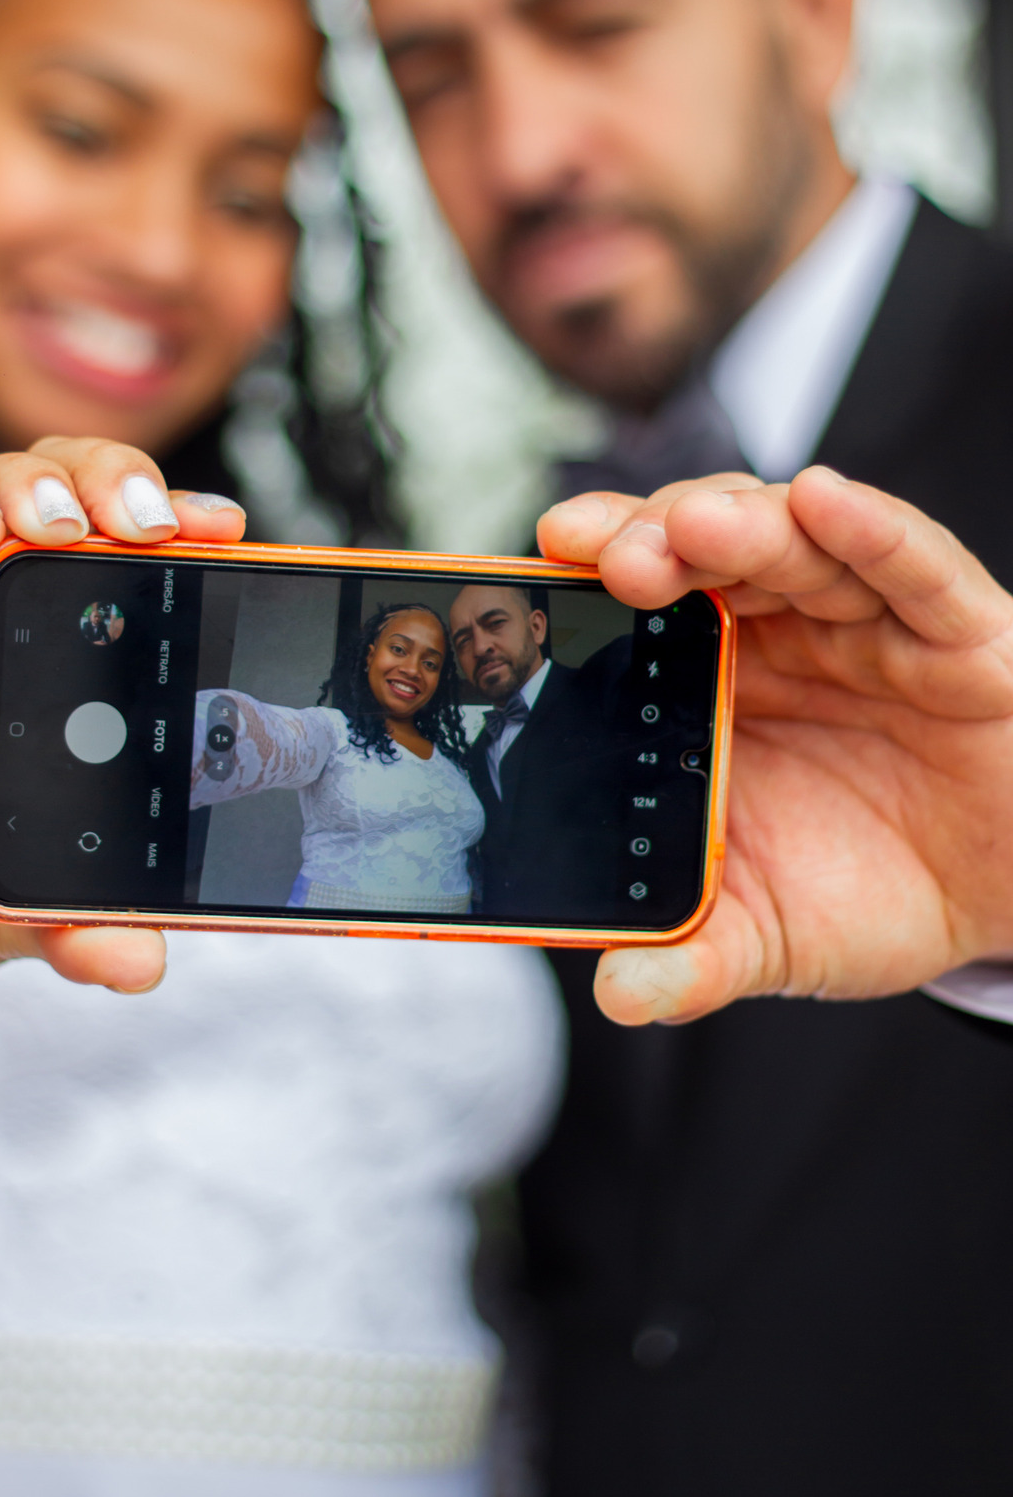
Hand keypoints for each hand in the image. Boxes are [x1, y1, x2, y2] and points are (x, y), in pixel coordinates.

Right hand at [0, 439, 246, 993]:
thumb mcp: (19, 911)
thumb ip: (77, 929)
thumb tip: (138, 966)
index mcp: (71, 668)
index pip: (129, 561)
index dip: (176, 527)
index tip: (225, 530)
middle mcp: (5, 626)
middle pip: (66, 499)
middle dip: (116, 482)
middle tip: (154, 520)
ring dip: (36, 490)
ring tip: (71, 524)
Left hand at [538, 467, 1012, 1025]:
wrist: (1007, 901)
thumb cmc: (876, 888)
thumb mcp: (771, 935)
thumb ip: (696, 957)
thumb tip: (618, 997)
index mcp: (713, 684)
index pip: (640, 608)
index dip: (587, 580)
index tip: (531, 570)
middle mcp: (780, 633)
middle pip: (702, 552)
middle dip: (645, 539)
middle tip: (595, 550)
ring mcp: (865, 622)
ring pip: (795, 542)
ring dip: (736, 523)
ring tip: (688, 527)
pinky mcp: (957, 631)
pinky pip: (914, 567)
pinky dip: (871, 530)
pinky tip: (826, 499)